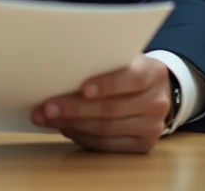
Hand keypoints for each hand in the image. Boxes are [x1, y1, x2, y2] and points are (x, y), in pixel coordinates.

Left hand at [31, 55, 172, 153]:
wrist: (154, 91)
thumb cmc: (128, 71)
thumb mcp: (123, 59)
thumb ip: (103, 63)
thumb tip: (61, 72)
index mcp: (154, 73)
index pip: (133, 78)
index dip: (108, 84)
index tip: (83, 88)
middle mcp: (157, 102)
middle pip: (112, 108)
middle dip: (75, 108)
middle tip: (48, 107)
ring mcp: (153, 126)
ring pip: (106, 129)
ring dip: (72, 124)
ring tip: (48, 118)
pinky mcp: (143, 145)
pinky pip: (107, 145)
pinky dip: (83, 137)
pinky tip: (66, 128)